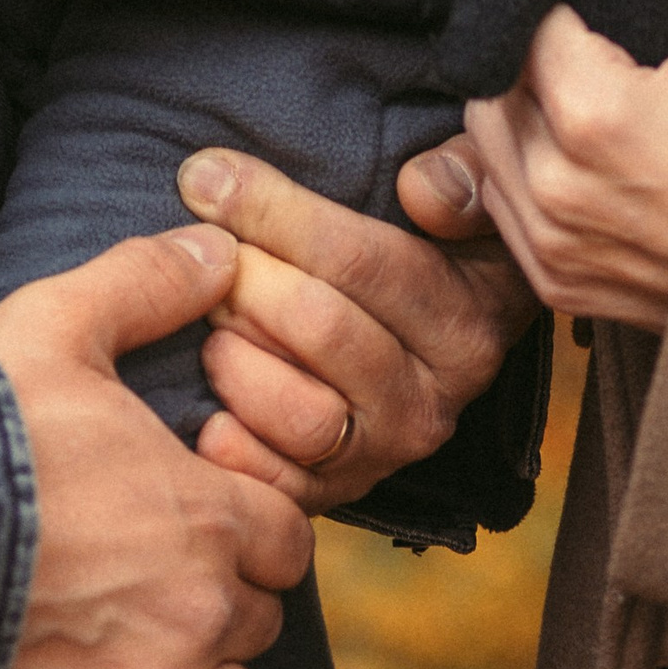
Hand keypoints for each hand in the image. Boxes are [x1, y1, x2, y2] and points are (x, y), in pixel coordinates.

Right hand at [0, 227, 314, 668]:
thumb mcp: (60, 320)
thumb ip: (150, 279)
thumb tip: (220, 244)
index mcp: (207, 514)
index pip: (283, 536)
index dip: (242, 523)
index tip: (190, 515)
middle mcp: (204, 614)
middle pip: (259, 620)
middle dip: (219, 599)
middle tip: (148, 580)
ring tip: (145, 659)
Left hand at [172, 144, 535, 511]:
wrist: (421, 326)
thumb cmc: (426, 238)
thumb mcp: (466, 188)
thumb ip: (462, 174)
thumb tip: (423, 190)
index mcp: (466, 319)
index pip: (362, 261)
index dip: (274, 212)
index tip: (206, 175)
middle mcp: (431, 399)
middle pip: (324, 332)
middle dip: (248, 280)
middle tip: (200, 249)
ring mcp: (382, 454)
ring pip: (304, 418)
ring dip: (239, 362)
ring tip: (209, 319)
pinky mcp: (337, 494)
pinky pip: (280, 488)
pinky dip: (236, 452)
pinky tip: (203, 408)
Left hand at [461, 0, 667, 329]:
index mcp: (594, 113)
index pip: (530, 22)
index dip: (561, 2)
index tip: (596, 2)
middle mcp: (555, 184)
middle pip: (495, 79)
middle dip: (531, 55)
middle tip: (591, 45)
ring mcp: (551, 244)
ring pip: (486, 143)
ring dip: (517, 112)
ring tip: (583, 94)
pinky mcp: (558, 285)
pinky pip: (500, 210)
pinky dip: (522, 175)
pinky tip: (575, 156)